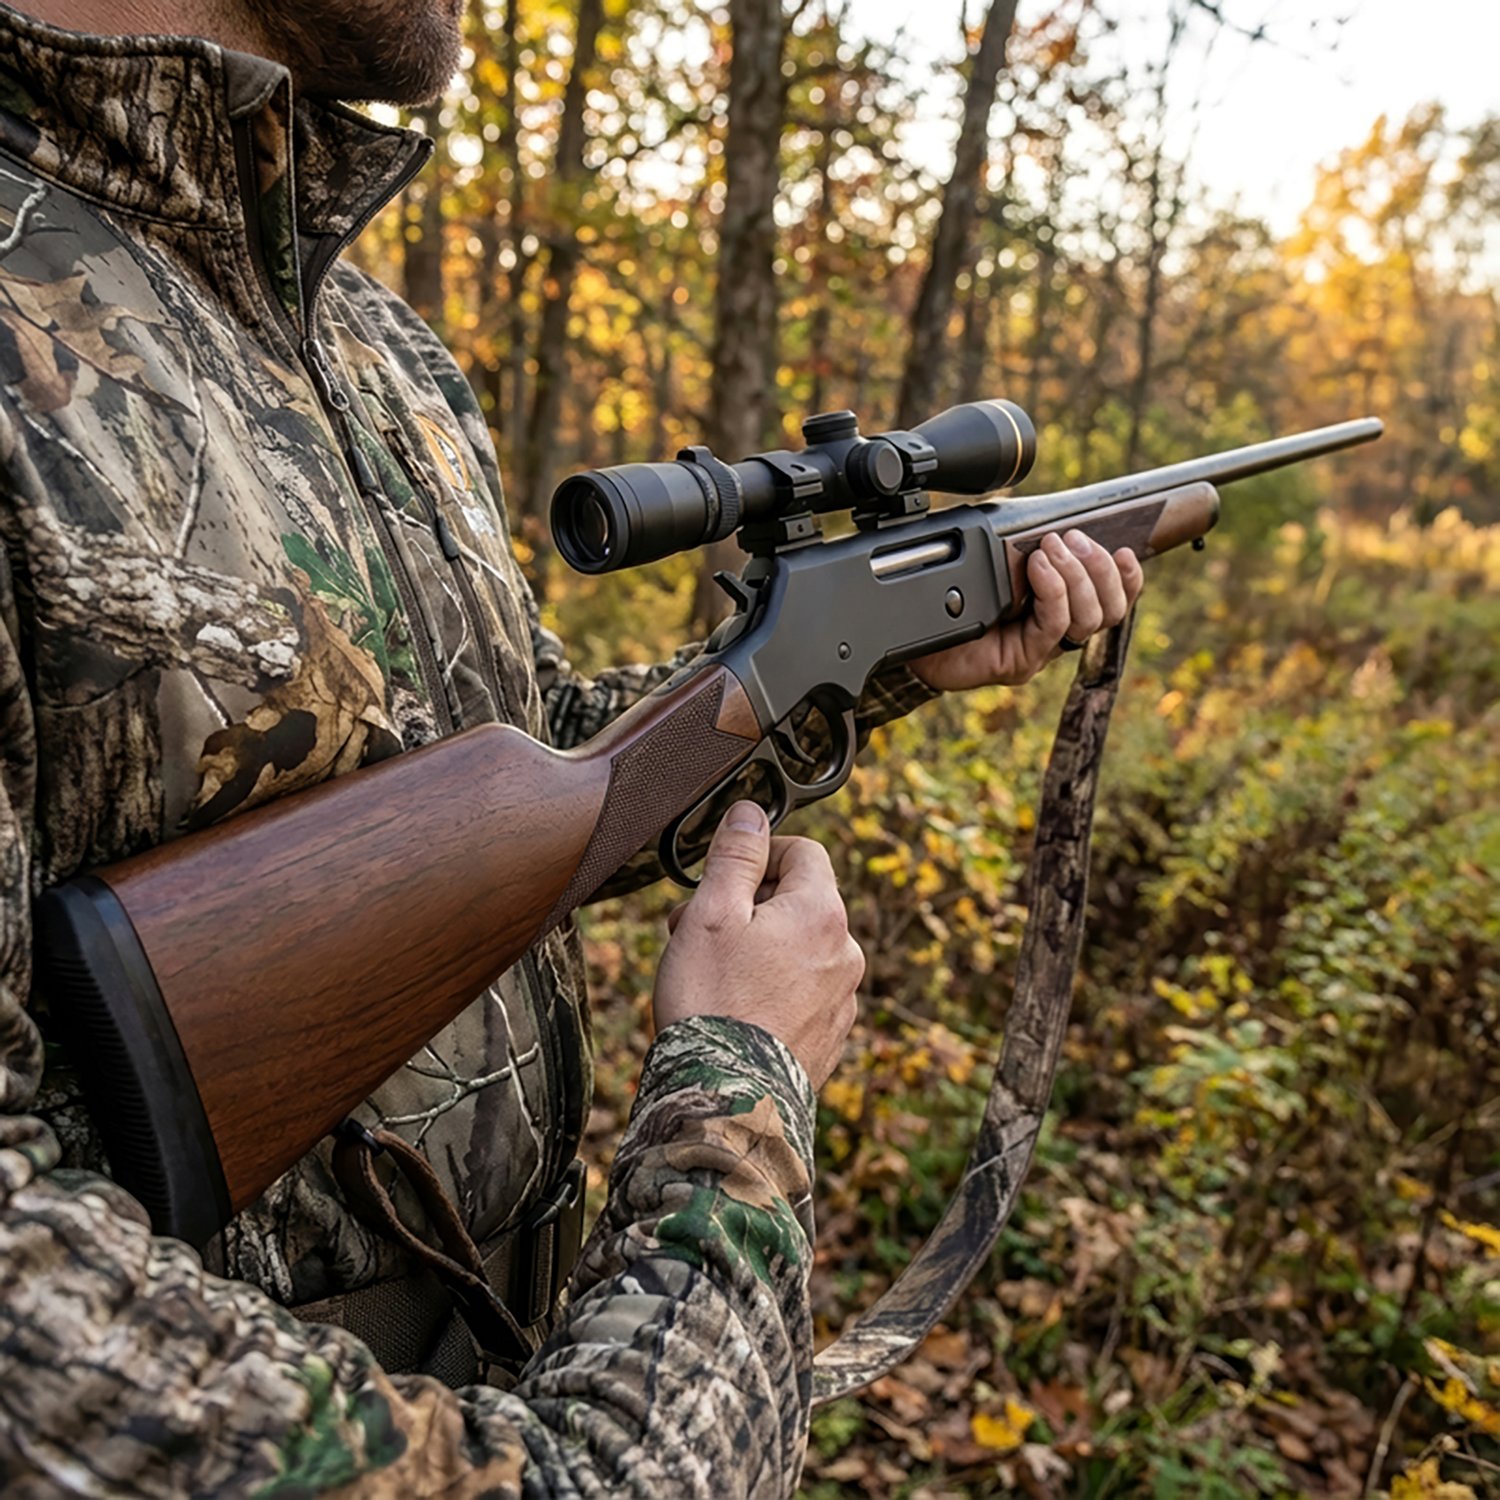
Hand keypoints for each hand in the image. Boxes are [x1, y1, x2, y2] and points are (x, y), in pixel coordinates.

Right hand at [655, 801, 863, 1088]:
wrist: (727, 1099)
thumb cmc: (713, 1003)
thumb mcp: (712, 912)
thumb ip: (736, 856)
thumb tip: (751, 813)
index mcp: (822, 913)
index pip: (804, 852)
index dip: (760, 856)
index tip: (723, 878)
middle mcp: (846, 953)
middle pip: (799, 902)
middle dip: (749, 907)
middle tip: (696, 928)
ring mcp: (843, 1000)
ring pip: (798, 950)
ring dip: (757, 949)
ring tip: (709, 974)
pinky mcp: (830, 1038)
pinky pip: (802, 994)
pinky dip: (771, 990)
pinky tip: (733, 1010)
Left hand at [909, 531, 1144, 692]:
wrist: (910, 635)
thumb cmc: (951, 597)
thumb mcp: (994, 560)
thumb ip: (1024, 545)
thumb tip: (1053, 521)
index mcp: (1059, 608)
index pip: (1113, 599)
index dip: (1128, 577)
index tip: (1126, 549)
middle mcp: (1055, 633)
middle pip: (1109, 609)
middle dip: (1099, 567)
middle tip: (1071, 539)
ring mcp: (1039, 650)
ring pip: (1088, 619)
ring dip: (1076, 574)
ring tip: (1049, 549)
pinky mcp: (1020, 662)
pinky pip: (1052, 625)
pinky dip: (1052, 590)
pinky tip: (1037, 568)